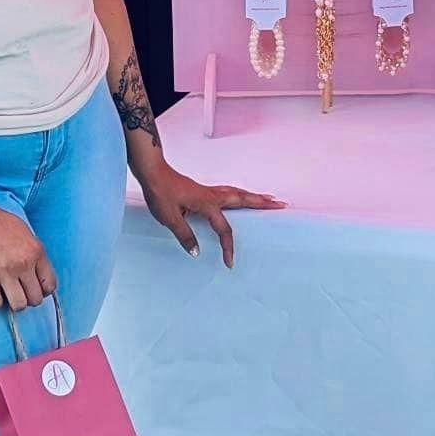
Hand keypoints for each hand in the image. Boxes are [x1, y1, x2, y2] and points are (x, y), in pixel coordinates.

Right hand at [0, 196, 56, 311]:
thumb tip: (39, 275)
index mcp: (36, 252)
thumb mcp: (26, 233)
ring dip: (14, 303)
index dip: (42, 291)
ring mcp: (4, 271)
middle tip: (19, 291)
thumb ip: (34, 254)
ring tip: (8, 294)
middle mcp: (23, 263)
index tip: (34, 288)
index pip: (50, 285)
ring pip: (19, 305)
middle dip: (28, 298)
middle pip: (35, 299)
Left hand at [141, 163, 284, 268]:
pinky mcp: (204, 190)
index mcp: (207, 205)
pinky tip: (241, 195)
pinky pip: (230, 191)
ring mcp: (209, 191)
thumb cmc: (160, 193)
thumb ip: (185, 235)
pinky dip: (241, 193)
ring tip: (269, 198)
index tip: (229, 263)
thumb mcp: (169, 218)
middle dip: (262, 203)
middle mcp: (212, 196)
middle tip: (281, 204)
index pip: (224, 229)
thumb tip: (197, 252)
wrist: (153, 172)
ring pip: (238, 193)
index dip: (228, 247)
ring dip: (255, 196)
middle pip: (244, 199)